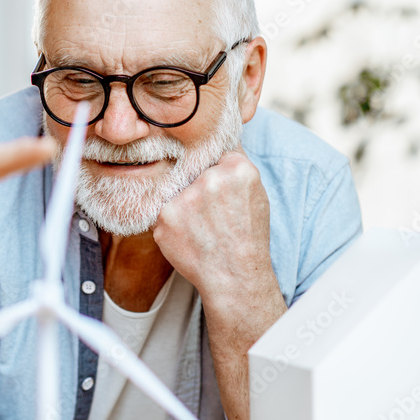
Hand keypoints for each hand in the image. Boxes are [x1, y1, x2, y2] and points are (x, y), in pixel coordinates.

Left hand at [152, 146, 274, 305]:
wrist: (234, 277)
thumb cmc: (247, 237)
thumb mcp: (256, 195)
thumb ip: (236, 167)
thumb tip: (216, 141)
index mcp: (239, 169)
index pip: (215, 152)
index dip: (216, 171)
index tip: (219, 190)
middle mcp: (211, 179)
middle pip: (193, 170)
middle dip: (198, 188)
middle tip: (211, 215)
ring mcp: (185, 197)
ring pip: (176, 190)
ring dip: (184, 205)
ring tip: (202, 228)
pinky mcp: (164, 216)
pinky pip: (163, 209)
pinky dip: (172, 223)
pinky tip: (189, 236)